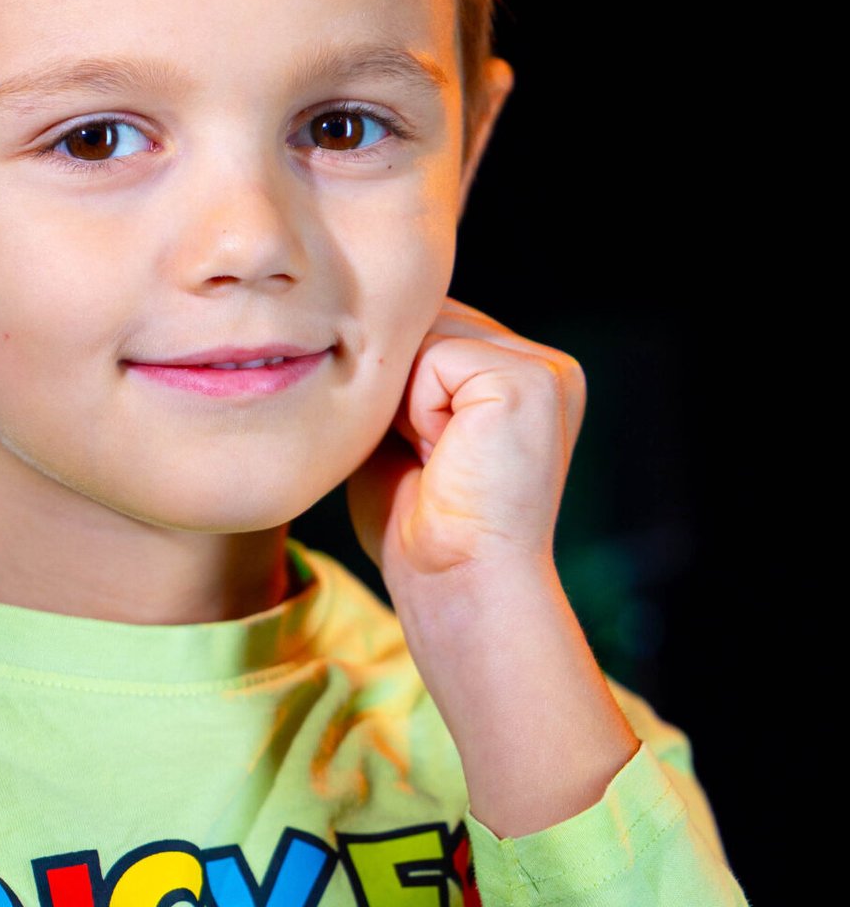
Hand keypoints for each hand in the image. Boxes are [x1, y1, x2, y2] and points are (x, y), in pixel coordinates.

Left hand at [347, 300, 586, 598]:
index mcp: (521, 377)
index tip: (418, 454)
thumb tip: (360, 324)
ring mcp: (546, 368)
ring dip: (406, 403)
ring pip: (426, 336)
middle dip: (399, 391)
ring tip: (439, 460)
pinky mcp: (534, 378)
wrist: (454, 584)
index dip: (396, 386)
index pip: (432, 328)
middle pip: (427, 321)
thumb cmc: (418, 528)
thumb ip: (400, 375)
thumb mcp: (401, 431)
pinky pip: (434, 358)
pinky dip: (419, 412)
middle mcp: (545, 365)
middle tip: (428, 462)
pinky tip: (445, 456)